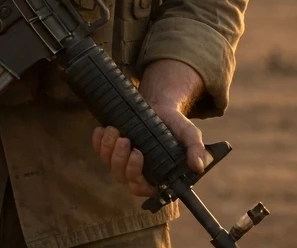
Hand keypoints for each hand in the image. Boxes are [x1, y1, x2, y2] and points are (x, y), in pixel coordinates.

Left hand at [91, 59, 207, 197]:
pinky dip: (98, 141)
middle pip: (122, 176)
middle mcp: (138, 173)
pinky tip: (102, 129)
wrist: (160, 109)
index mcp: (157, 176)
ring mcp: (123, 162)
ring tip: (115, 130)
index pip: (142, 187)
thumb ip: (195, 149)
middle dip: (120, 159)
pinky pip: (99, 151)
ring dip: (108, 148)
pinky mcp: (111, 149)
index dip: (136, 175)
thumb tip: (199, 166)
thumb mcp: (189, 134)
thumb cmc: (175, 126)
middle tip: (125, 139)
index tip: (138, 154)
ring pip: (109, 164)